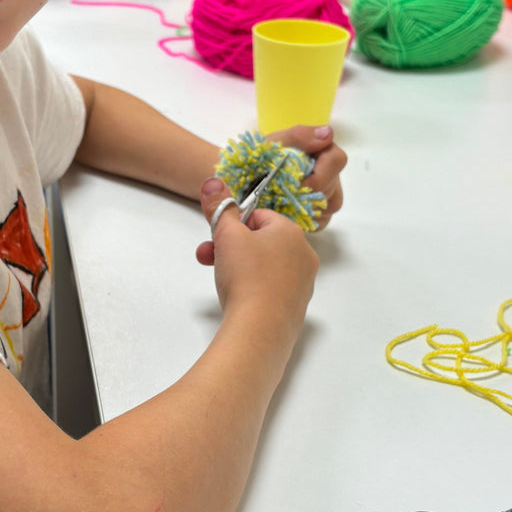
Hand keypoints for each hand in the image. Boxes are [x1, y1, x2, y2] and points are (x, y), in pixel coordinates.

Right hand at [195, 178, 316, 329]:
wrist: (259, 330)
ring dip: (239, 266)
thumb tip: (213, 181)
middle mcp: (304, 254)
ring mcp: (302, 283)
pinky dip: (252, 288)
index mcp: (291, 232)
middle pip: (261, 241)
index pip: (258, 216)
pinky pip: (270, 288)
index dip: (234, 225)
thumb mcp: (227, 235)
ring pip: (265, 265)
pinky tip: (238, 298)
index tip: (217, 237)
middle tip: (208, 257)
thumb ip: (220, 206)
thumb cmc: (246, 276)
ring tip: (220, 279)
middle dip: (230, 247)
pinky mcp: (296, 307)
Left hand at [267, 125, 346, 229]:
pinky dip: (300, 219)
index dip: (320, 172)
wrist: (246, 180)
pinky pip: (319, 222)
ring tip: (280, 200)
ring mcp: (328, 197)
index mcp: (323, 151)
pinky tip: (285, 211)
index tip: (299, 182)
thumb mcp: (274, 142)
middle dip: (306, 192)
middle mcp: (331, 175)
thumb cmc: (261, 158)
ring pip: (326, 207)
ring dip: (302, 205)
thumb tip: (327, 134)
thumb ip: (300, 136)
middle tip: (281, 193)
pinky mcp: (321, 217)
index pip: (336, 160)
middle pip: (331, 187)